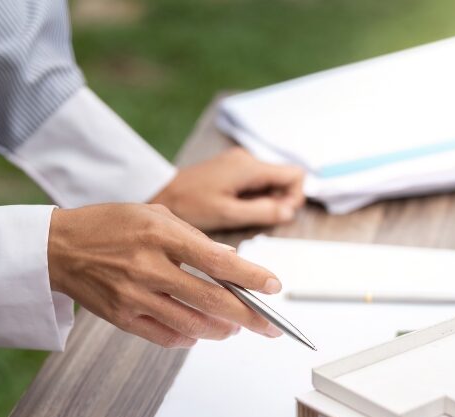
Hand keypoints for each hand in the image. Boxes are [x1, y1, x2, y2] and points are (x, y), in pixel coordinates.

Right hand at [48, 204, 283, 347]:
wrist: (58, 247)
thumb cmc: (109, 226)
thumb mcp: (154, 215)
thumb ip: (194, 239)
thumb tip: (231, 263)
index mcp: (159, 234)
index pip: (217, 261)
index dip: (251, 277)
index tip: (274, 286)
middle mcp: (148, 267)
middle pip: (211, 299)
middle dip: (249, 316)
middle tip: (270, 326)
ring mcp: (134, 296)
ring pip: (192, 324)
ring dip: (221, 330)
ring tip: (234, 328)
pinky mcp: (122, 317)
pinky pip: (166, 336)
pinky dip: (189, 338)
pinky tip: (201, 333)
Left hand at [151, 148, 304, 230]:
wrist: (159, 193)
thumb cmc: (189, 204)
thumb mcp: (228, 214)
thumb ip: (262, 212)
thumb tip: (289, 213)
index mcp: (249, 167)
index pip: (295, 175)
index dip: (294, 198)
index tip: (278, 216)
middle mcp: (247, 160)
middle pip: (283, 179)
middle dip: (278, 202)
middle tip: (256, 220)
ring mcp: (239, 164)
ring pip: (269, 183)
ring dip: (264, 202)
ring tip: (242, 216)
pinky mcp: (230, 171)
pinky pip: (254, 184)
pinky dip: (252, 199)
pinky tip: (235, 210)